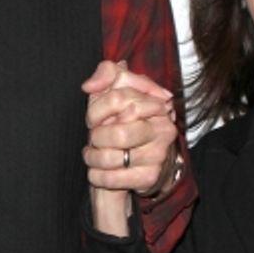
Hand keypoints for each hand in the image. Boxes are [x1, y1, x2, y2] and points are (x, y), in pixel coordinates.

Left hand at [82, 60, 177, 194]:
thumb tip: (90, 85)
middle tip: (95, 138)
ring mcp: (158, 155)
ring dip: (93, 157)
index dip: (97, 110)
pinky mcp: (149, 177)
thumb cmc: (121, 121)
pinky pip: (112, 179)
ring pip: (112, 157)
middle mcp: (163, 129)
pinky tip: (97, 171)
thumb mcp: (115, 90)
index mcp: (157, 103)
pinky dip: (96, 176)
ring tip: (93, 154)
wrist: (133, 161)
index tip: (94, 118)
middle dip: (97, 137)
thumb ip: (107, 73)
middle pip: (118, 133)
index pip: (119, 100)